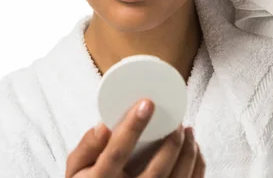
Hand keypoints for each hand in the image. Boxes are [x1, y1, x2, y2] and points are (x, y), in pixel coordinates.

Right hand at [65, 99, 204, 177]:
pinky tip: (194, 150)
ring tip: (188, 131)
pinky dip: (196, 166)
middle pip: (156, 170)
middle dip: (172, 142)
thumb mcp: (76, 168)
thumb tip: (104, 124)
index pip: (116, 153)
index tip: (147, 103)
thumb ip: (86, 146)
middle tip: (178, 122)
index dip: (132, 127)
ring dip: (188, 152)